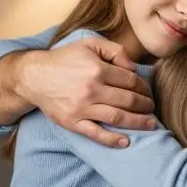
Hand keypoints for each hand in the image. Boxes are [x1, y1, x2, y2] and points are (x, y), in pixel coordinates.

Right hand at [18, 37, 155, 146]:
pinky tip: (126, 142)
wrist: (34, 76)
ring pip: (117, 117)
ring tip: (150, 123)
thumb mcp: (89, 44)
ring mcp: (82, 108)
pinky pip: (96, 134)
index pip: (130, 81)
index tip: (147, 91)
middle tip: (152, 107)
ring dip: (138, 122)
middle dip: (145, 105)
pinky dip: (112, 139)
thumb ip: (115, 51)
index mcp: (97, 69)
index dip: (143, 87)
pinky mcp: (72, 122)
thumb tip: (133, 68)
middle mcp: (91, 90)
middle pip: (128, 100)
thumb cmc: (64, 59)